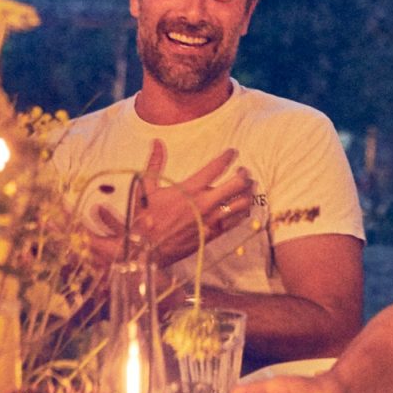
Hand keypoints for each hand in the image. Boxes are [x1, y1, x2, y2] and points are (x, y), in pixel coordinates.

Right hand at [85, 141, 253, 267]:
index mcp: (190, 189)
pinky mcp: (214, 234)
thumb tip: (158, 141)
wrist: (147, 251)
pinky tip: (243, 206)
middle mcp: (204, 203)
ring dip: (248, 192)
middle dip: (244, 174)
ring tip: (248, 187)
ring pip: (242, 203)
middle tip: (243, 170)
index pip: (217, 167)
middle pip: (238, 184)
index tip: (233, 152)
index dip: (228, 156)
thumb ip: (155, 163)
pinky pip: (237, 221)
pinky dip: (244, 211)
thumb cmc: (145, 219)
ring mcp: (211, 220)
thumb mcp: (146, 188)